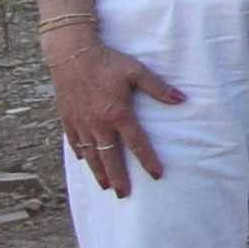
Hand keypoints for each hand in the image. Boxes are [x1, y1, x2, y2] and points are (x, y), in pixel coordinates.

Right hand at [46, 29, 185, 192]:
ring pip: (90, 155)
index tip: (156, 175)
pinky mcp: (67, 118)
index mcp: (118, 114)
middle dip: (117, 178)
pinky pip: (74, 142)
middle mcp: (98, 123)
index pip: (137, 143)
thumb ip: (158, 88)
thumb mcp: (136, 70)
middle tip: (123, 194)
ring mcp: (81, 122)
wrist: (71, 52)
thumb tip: (181, 100)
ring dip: (98, 172)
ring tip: (104, 186)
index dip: (148, 160)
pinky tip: (85, 161)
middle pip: (110, 157)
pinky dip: (81, 153)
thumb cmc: (107, 60)